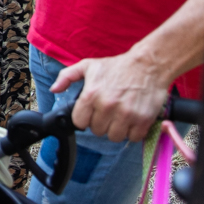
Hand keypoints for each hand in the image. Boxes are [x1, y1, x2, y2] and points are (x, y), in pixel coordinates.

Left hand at [52, 51, 169, 142]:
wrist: (148, 64)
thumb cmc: (117, 66)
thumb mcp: (88, 66)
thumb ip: (67, 77)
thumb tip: (54, 89)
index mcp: (91, 95)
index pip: (79, 122)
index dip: (84, 118)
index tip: (91, 113)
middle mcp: (107, 106)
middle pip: (97, 131)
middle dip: (101, 123)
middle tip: (108, 112)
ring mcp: (126, 114)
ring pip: (114, 137)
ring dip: (116, 129)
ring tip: (120, 116)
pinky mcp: (143, 120)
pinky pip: (132, 138)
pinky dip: (132, 132)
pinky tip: (132, 120)